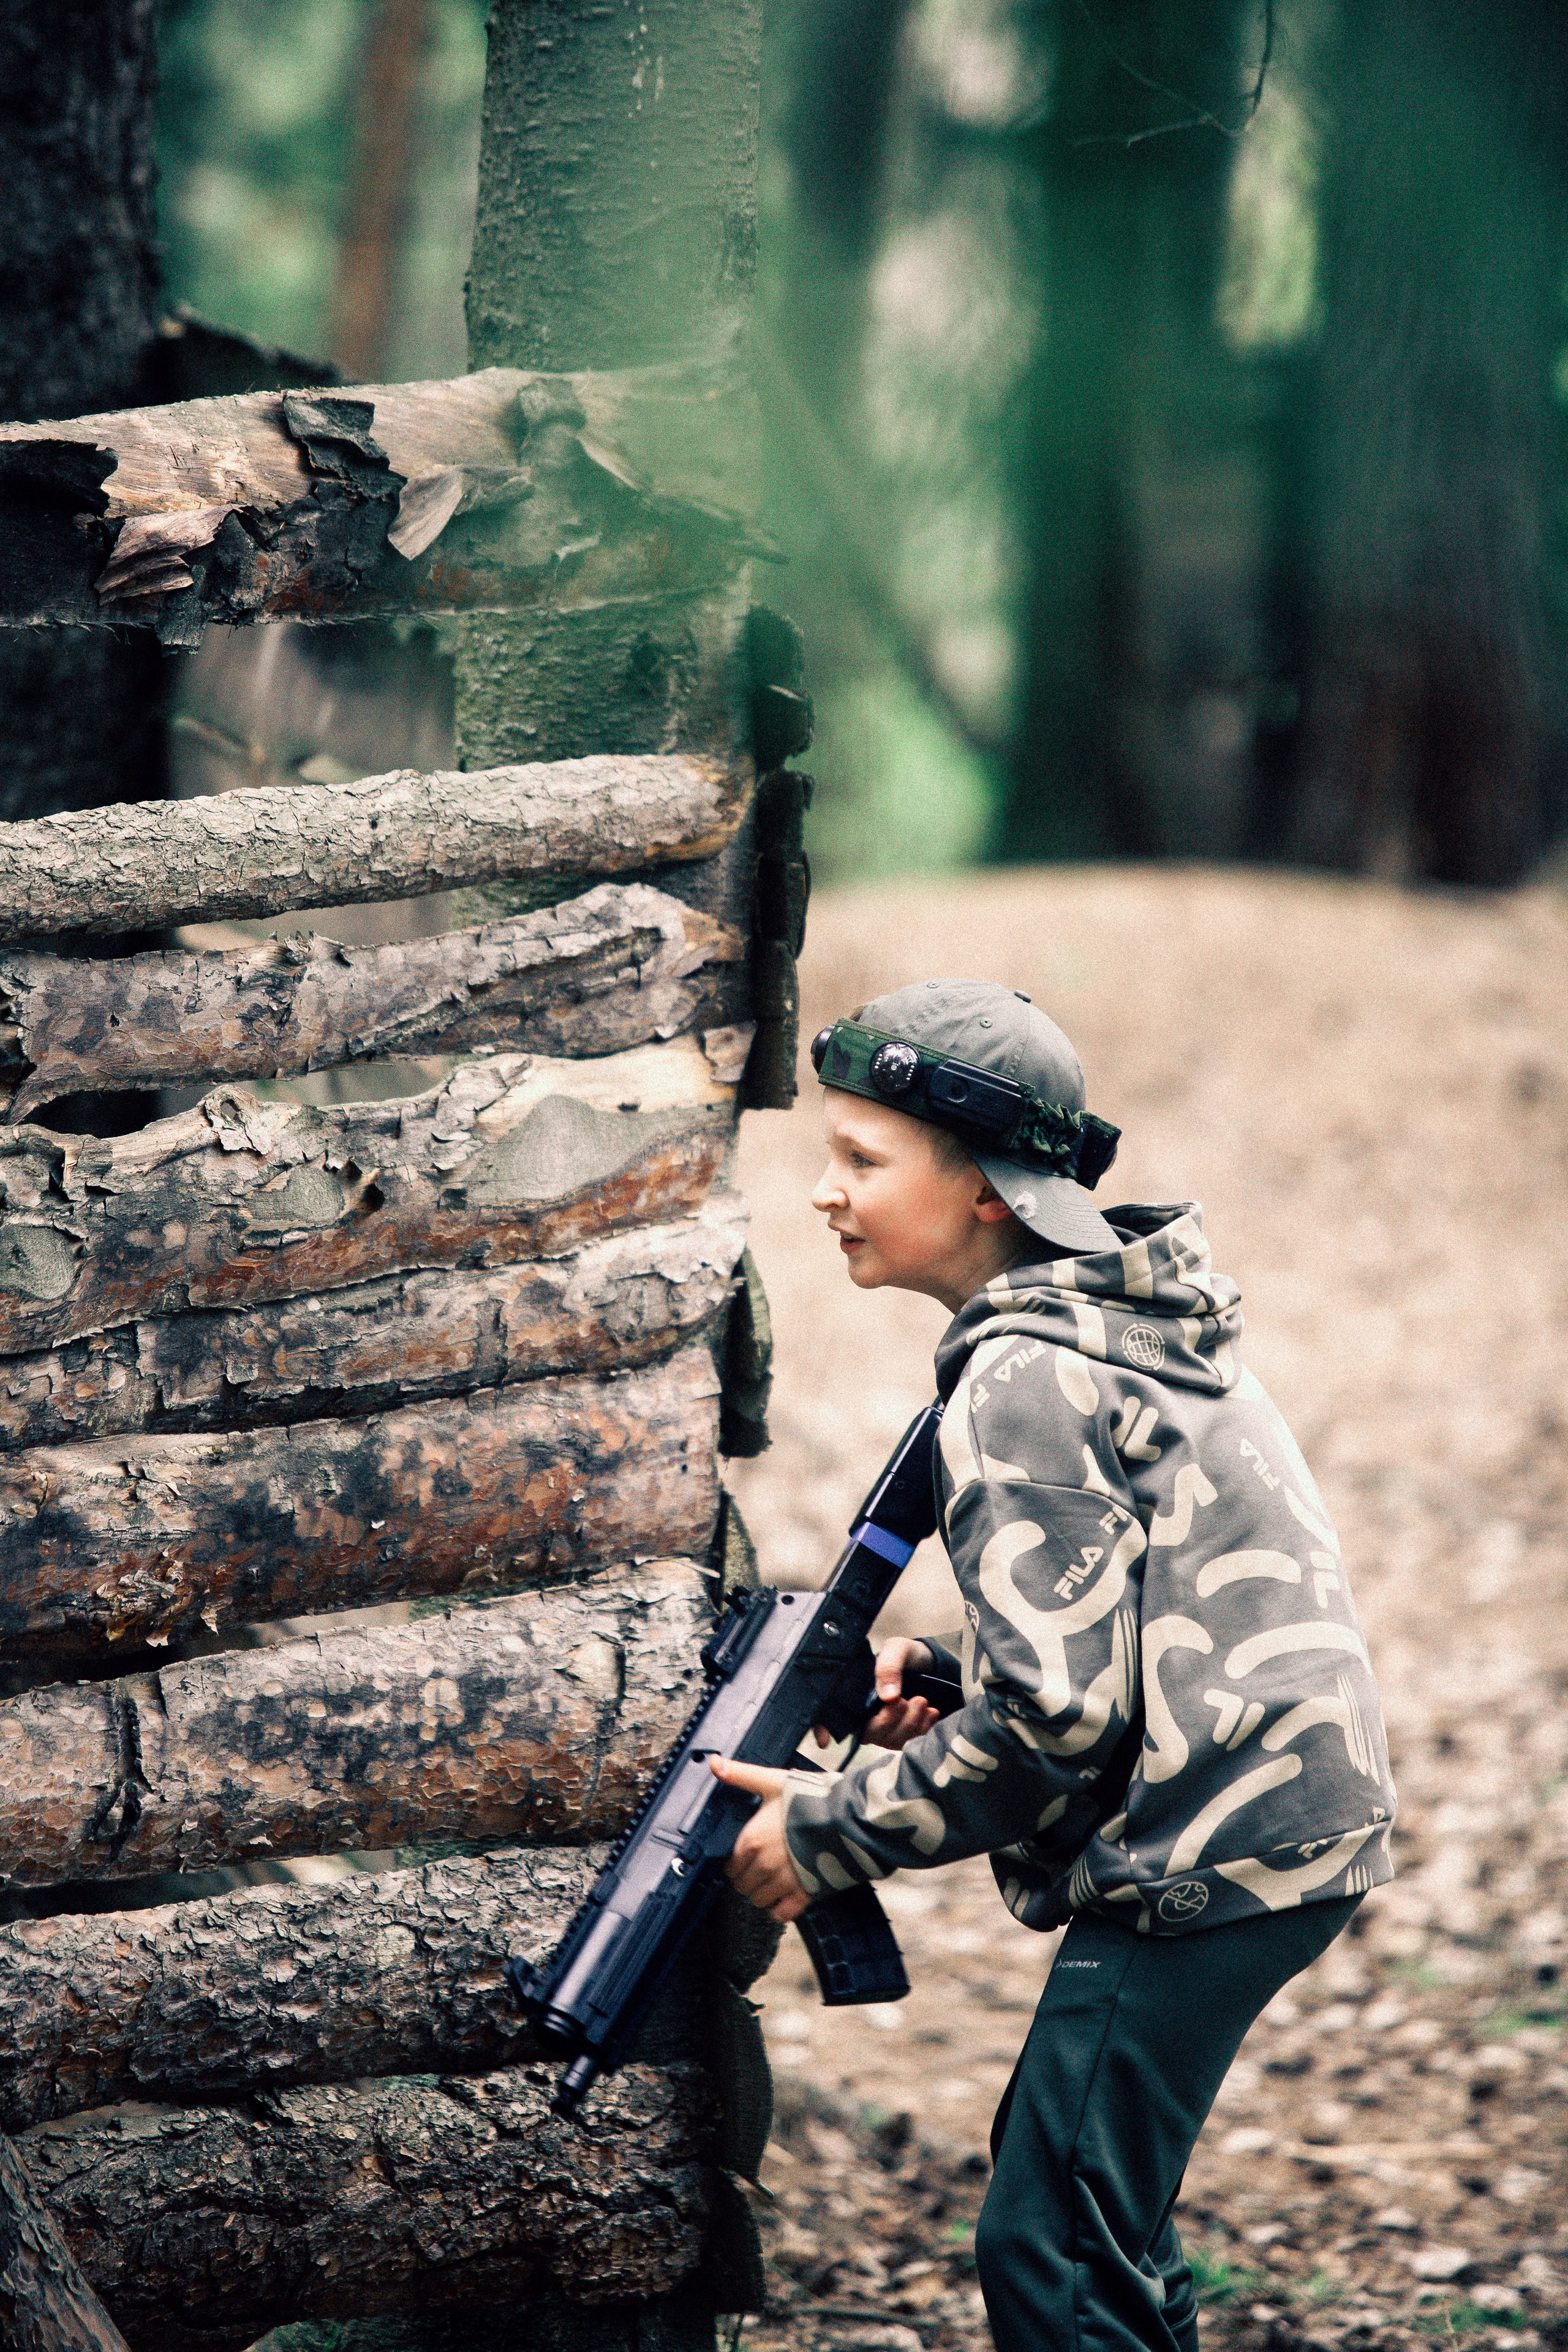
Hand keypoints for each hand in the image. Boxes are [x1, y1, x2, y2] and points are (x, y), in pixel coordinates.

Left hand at [710, 1756, 810, 1922]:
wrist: (850, 1817)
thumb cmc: (811, 1798)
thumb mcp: (773, 1782)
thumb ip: (741, 1775)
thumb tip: (713, 1763)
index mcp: (751, 1840)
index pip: (730, 1867)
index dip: (737, 1863)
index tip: (747, 1858)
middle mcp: (763, 1865)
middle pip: (743, 1886)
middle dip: (750, 1878)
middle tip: (762, 1869)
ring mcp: (784, 1883)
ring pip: (760, 1901)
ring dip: (764, 1894)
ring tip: (775, 1881)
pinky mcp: (805, 1895)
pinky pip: (782, 1914)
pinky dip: (781, 1909)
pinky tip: (787, 1895)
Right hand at [815, 1636, 939, 1752]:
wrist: (929, 1663)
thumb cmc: (905, 1654)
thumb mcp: (897, 1649)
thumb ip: (889, 1666)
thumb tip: (888, 1696)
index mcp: (853, 1692)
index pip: (830, 1715)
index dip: (822, 1729)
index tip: (824, 1741)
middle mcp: (864, 1714)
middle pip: (868, 1732)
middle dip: (890, 1720)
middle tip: (910, 1700)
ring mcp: (883, 1727)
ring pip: (889, 1740)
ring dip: (909, 1724)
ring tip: (924, 1702)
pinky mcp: (902, 1734)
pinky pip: (908, 1742)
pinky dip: (921, 1730)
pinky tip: (931, 1714)